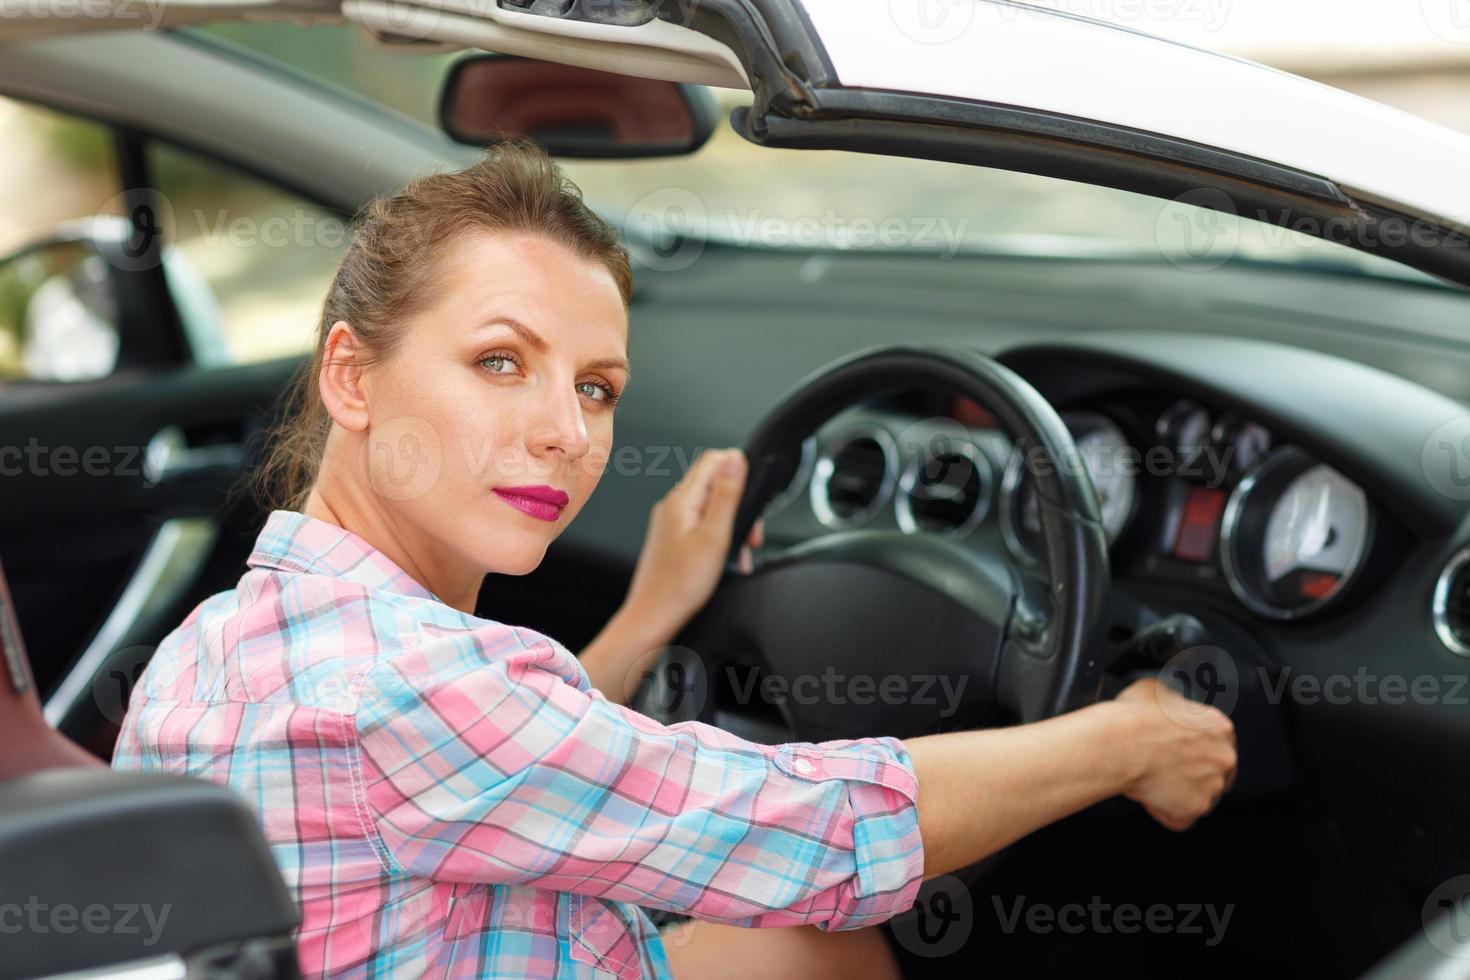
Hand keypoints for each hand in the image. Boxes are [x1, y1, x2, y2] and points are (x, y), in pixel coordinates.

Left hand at [621, 447, 763, 639]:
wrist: (653, 618)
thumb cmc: (680, 587)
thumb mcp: (714, 537)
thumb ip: (727, 495)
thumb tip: (735, 458)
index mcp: (681, 500)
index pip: (713, 460)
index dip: (739, 472)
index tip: (752, 500)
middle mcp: (672, 507)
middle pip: (714, 485)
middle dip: (739, 506)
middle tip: (751, 536)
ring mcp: (670, 523)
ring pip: (710, 508)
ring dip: (731, 527)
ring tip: (739, 555)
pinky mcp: (672, 540)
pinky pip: (701, 527)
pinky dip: (719, 540)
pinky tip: (726, 563)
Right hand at [1113, 677, 1237, 831]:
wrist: (1120, 743)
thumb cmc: (1132, 716)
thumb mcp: (1154, 688)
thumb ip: (1171, 699)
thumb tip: (1163, 700)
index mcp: (1220, 726)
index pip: (1216, 745)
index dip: (1192, 751)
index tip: (1173, 753)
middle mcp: (1225, 756)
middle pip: (1214, 774)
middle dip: (1190, 776)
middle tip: (1160, 770)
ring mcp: (1214, 784)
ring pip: (1197, 797)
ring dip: (1175, 795)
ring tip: (1148, 781)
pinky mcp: (1197, 807)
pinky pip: (1181, 818)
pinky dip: (1164, 812)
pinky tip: (1147, 796)